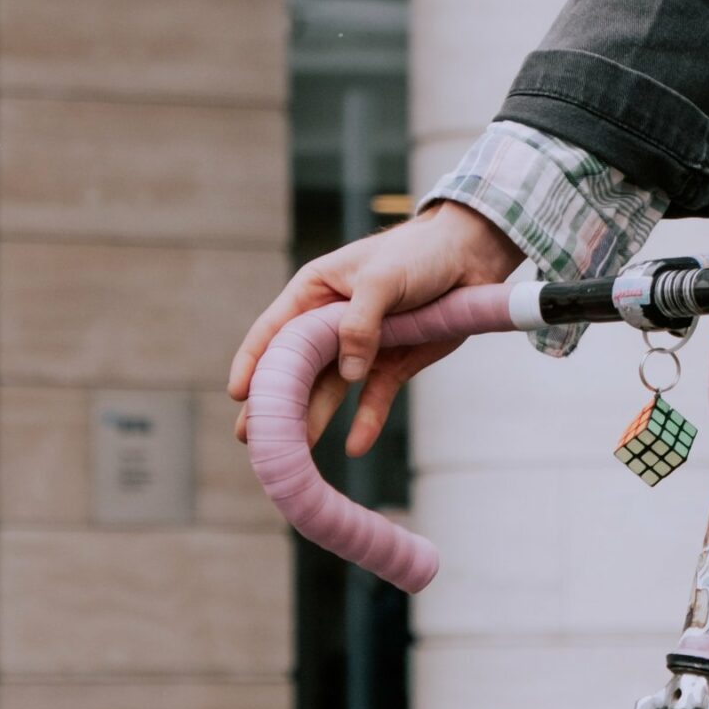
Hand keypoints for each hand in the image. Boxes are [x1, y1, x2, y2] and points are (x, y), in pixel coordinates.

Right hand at [228, 200, 520, 455]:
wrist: (469, 258)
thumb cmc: (418, 254)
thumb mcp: (382, 280)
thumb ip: (360, 324)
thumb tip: (347, 373)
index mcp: (314, 293)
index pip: (274, 332)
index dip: (254, 363)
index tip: (239, 395)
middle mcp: (331, 323)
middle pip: (296, 370)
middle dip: (276, 404)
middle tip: (253, 440)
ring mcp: (361, 347)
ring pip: (330, 390)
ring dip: (312, 420)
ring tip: (294, 454)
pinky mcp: (393, 365)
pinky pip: (374, 399)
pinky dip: (366, 422)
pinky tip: (356, 447)